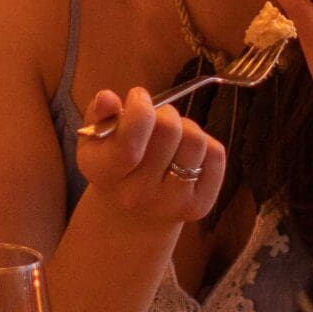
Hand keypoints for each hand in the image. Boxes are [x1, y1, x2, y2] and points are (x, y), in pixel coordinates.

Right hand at [75, 86, 226, 233]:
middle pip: (168, 130)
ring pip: (195, 140)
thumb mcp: (96, 138)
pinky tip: (186, 154)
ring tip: (173, 137)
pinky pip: (216, 155)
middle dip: (164, 113)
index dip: (139, 110)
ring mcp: (171, 204)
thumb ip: (100, 114)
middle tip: (156, 121)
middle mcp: (137, 195)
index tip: (138, 97)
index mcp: (105, 175)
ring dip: (186, 127)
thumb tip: (107, 97)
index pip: (128, 144)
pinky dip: (206, 144)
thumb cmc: (114, 162)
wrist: (132, 213)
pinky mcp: (200, 206)